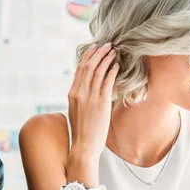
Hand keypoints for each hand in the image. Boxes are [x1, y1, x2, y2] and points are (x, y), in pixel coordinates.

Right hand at [67, 42, 118, 160]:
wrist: (84, 145)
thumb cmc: (83, 130)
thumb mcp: (78, 110)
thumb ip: (82, 98)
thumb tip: (92, 89)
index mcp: (72, 93)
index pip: (80, 69)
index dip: (88, 56)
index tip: (95, 48)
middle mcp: (79, 93)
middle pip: (88, 67)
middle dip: (98, 53)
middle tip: (107, 44)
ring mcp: (89, 98)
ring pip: (97, 72)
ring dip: (106, 59)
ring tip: (114, 51)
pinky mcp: (100, 104)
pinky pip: (106, 83)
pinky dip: (111, 72)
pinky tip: (117, 66)